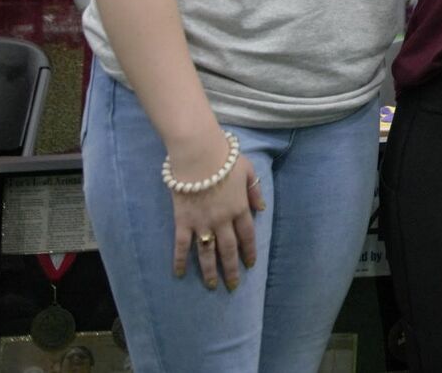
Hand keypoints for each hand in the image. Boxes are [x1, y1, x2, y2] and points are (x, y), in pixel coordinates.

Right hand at [169, 153, 263, 290]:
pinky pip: (181, 245)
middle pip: (229, 250)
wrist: (198, 154)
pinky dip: (180, 260)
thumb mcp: (248, 170)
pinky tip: (179, 274)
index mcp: (240, 208)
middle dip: (231, 269)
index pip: (247, 236)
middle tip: (232, 286)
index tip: (250, 265)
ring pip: (207, 253)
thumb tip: (262, 208)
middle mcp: (223, 220)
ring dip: (210, 271)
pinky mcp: (183, 221)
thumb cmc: (224, 158)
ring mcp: (202, 223)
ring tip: (212, 286)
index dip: (249, 252)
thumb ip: (255, 191)